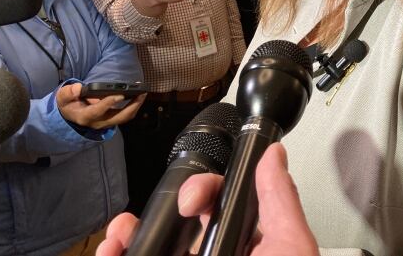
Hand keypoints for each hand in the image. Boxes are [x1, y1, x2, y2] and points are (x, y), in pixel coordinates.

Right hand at [57, 83, 144, 129]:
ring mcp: (105, 123)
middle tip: (141, 93)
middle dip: (132, 106)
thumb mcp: (63, 97)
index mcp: (84, 117)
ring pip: (124, 118)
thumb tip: (78, 88)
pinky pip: (125, 115)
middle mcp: (97, 122)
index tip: (120, 94)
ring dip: (135, 106)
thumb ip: (69, 92)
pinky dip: (133, 106)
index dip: (109, 103)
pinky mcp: (111, 120)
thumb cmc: (68, 103)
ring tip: (143, 93)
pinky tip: (138, 96)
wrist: (70, 113)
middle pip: (118, 118)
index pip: (98, 111)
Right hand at [95, 143, 317, 255]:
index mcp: (247, 247)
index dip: (203, 190)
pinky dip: (119, 255)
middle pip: (179, 226)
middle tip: (157, 216)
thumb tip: (273, 157)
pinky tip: (114, 253)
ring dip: (129, 236)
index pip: (221, 205)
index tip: (193, 199)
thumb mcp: (289, 249)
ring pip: (151, 249)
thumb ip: (279, 201)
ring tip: (119, 236)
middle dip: (159, 210)